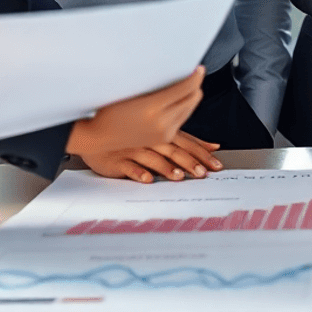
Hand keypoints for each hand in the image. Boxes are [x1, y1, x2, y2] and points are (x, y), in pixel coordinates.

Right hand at [66, 66, 203, 158]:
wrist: (99, 136)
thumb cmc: (110, 109)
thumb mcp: (130, 90)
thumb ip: (154, 81)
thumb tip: (174, 69)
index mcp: (152, 108)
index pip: (186, 88)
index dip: (196, 76)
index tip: (198, 68)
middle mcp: (162, 122)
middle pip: (193, 98)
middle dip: (196, 85)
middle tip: (192, 75)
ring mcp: (164, 133)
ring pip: (190, 108)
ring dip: (191, 96)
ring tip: (185, 86)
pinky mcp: (164, 138)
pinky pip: (183, 118)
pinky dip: (184, 107)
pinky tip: (178, 101)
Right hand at [78, 131, 223, 183]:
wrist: (94, 132)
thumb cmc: (131, 132)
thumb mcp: (160, 132)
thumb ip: (185, 139)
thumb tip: (213, 146)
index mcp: (161, 132)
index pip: (187, 143)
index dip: (202, 152)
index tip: (216, 164)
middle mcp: (150, 139)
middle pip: (174, 151)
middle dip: (190, 162)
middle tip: (203, 174)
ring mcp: (133, 149)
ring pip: (153, 159)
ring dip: (166, 168)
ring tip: (179, 177)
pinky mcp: (117, 160)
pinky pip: (129, 167)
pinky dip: (138, 173)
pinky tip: (147, 179)